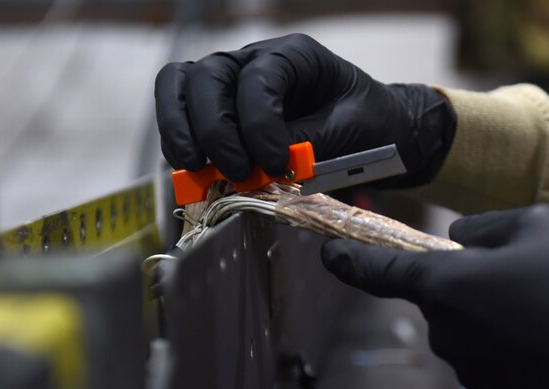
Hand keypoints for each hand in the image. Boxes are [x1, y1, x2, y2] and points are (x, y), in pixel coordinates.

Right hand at [155, 33, 455, 186]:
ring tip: (195, 169)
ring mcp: (230, 82)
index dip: (259, 124)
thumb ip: (307, 144)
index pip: (259, 78)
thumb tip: (265, 165)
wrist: (369, 128)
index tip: (273, 164)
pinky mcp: (217, 109)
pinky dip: (178, 139)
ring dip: (182, 131)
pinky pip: (179, 111)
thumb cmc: (364, 122)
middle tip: (236, 172)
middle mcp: (253, 60)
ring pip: (181, 86)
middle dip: (216, 130)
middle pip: (209, 77)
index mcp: (293, 56)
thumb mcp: (349, 131)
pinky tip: (192, 171)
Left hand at [321, 204, 548, 388]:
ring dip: (488, 314)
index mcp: (445, 284)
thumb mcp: (538, 223)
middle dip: (464, 282)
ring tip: (546, 306)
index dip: (347, 261)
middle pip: (437, 298)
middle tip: (522, 273)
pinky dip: (506, 345)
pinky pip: (487, 358)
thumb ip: (484, 227)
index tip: (327, 253)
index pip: (378, 271)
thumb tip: (461, 239)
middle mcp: (447, 332)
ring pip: (464, 329)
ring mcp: (470, 370)